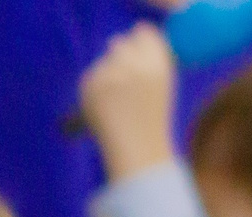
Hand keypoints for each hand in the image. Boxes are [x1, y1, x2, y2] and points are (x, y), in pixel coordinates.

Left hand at [81, 24, 177, 182]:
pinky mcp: (91, 85)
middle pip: (118, 43)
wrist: (136, 150)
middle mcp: (134, 65)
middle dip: (119, 60)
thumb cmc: (151, 119)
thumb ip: (147, 59)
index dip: (137, 45)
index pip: (142, 33)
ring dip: (106, 76)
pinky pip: (90, 78)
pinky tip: (104, 109)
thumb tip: (127, 39)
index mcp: (157, 62)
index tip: (136, 59)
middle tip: (123, 87)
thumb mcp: (161, 83)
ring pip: (103, 62)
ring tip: (116, 104)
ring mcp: (110, 74)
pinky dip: (94, 91)